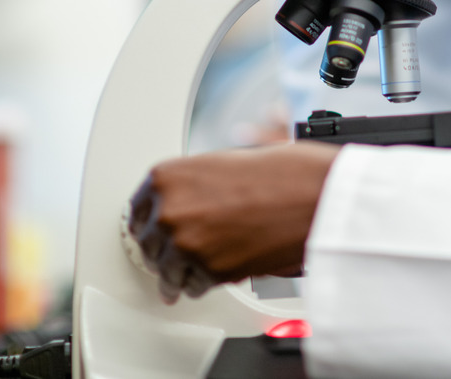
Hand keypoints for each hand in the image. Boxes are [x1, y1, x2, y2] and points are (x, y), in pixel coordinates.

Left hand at [126, 143, 338, 302]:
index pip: (137, 210)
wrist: (312, 195)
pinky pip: (193, 286)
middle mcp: (169, 209)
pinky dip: (202, 284)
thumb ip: (193, 185)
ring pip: (166, 271)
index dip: (149, 223)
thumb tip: (184, 206)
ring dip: (178, 274)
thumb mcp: (223, 164)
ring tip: (189, 275)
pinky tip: (213, 276)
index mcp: (167, 176)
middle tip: (176, 254)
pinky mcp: (207, 271)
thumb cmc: (280, 174)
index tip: (154, 232)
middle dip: (163, 249)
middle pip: (148, 243)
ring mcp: (185, 243)